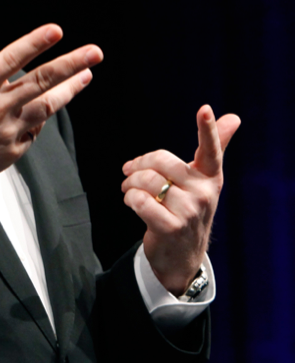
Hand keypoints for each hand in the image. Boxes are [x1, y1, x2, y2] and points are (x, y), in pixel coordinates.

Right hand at [0, 6, 102, 206]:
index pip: (12, 59)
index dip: (36, 42)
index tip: (57, 31)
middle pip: (42, 81)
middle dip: (71, 64)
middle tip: (94, 52)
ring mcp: (6, 132)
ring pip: (47, 107)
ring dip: (70, 91)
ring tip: (87, 76)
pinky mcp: (10, 152)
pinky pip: (33, 132)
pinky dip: (41, 119)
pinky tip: (49, 109)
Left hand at [121, 105, 240, 294]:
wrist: (181, 253)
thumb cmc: (188, 207)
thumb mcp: (202, 179)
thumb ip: (213, 147)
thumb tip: (233, 117)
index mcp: (210, 176)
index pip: (210, 149)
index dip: (207, 129)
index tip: (204, 109)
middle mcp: (204, 193)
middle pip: (160, 161)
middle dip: (138, 165)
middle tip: (129, 172)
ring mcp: (189, 212)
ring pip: (146, 181)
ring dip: (129, 184)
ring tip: (129, 190)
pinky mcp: (171, 227)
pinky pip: (139, 200)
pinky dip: (129, 199)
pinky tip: (133, 203)